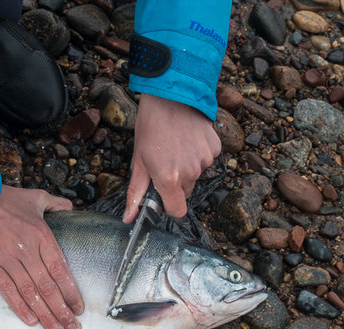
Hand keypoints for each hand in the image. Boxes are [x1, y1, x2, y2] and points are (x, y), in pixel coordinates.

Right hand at [0, 185, 83, 328]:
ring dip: (44, 314)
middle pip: (48, 286)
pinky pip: (7, 290)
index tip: (78, 309)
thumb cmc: (5, 199)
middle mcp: (27, 250)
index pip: (61, 270)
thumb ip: (57, 204)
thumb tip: (71, 208)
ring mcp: (7, 259)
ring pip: (30, 292)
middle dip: (62, 311)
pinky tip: (30, 321)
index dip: (71, 292)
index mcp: (42, 235)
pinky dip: (19, 307)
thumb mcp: (36, 197)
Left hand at [124, 94, 220, 221]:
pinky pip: (206, 160)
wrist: (172, 95)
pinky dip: (198, 154)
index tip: (162, 195)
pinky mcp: (215, 148)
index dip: (169, 205)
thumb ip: (135, 192)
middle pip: (185, 192)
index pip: (177, 211)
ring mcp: (204, 160)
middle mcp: (190, 172)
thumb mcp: (138, 160)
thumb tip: (128, 219)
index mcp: (168, 178)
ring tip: (175, 146)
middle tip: (164, 161)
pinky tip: (188, 139)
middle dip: (175, 183)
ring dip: (187, 167)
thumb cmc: (150, 126)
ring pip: (196, 175)